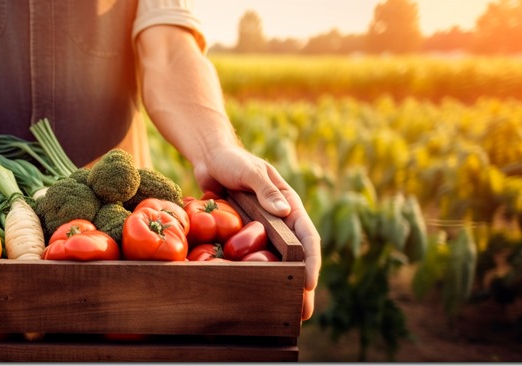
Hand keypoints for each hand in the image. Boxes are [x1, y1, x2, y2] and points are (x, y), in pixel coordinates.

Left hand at [193, 146, 321, 320]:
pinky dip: (258, 278)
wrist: (209, 159)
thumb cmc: (232, 161)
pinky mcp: (244, 236)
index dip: (311, 260)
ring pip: (277, 263)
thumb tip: (285, 211)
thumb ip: (265, 190)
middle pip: (296, 257)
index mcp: (289, 205)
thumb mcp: (250, 172)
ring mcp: (263, 231)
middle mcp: (280, 221)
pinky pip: (253, 259)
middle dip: (301, 284)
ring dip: (281, 286)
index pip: (307, 236)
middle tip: (302, 313)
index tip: (309, 283)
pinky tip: (256, 297)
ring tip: (285, 315)